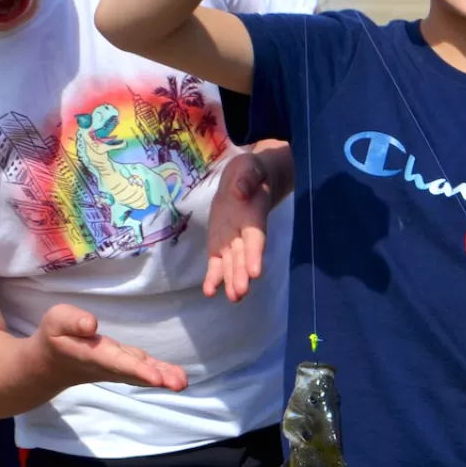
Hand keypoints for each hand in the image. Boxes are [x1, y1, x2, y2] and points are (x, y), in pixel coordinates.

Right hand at [29, 304, 189, 391]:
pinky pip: (144, 370)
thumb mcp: (55, 321)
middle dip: (156, 378)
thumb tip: (91, 323)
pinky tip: (179, 376)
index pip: (117, 362)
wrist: (50, 364)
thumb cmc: (54, 337)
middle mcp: (108, 365)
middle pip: (134, 373)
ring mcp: (117, 367)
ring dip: (163, 378)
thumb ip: (71, 320)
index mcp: (92, 355)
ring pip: (142, 373)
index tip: (156, 378)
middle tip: (178, 384)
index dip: (137, 370)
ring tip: (183, 383)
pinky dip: (161, 373)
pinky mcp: (123, 364)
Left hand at [204, 151, 270, 301]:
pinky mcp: (219, 243)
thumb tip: (240, 191)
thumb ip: (248, 178)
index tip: (255, 272)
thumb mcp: (251, 168)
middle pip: (243, 257)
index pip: (255, 239)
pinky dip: (214, 276)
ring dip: (231, 280)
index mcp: (253, 216)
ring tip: (233, 298)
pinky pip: (217, 262)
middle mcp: (244, 233)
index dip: (254, 255)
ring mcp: (232, 240)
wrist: (246, 179)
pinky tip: (210, 291)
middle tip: (240, 293)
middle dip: (241, 275)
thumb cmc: (251, 172)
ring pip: (231, 264)